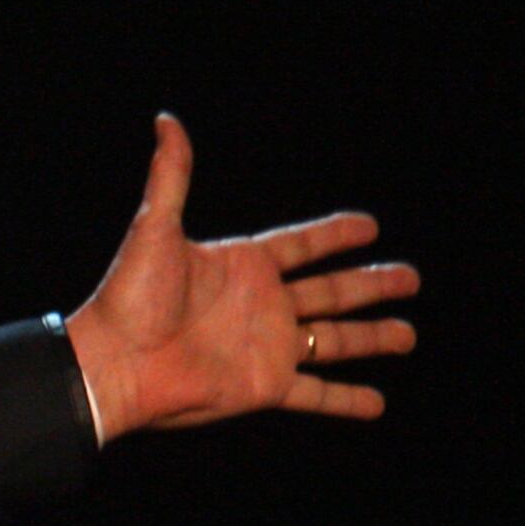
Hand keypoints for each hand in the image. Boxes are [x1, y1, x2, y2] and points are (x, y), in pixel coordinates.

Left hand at [64, 114, 418, 437]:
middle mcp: (261, 306)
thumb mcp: (155, 228)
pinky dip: (348, 400)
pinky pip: (317, 394)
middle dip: (371, 285)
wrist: (114, 362)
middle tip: (410, 277)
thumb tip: (166, 121)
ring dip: (372, 338)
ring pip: (334, 341)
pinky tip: (377, 404)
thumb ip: (171, 175)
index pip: (301, 247)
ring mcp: (267, 347)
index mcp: (242, 267)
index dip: (334, 236)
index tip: (369, 226)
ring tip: (408, 335)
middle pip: (331, 292)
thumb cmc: (128, 297)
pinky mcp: (266, 387)